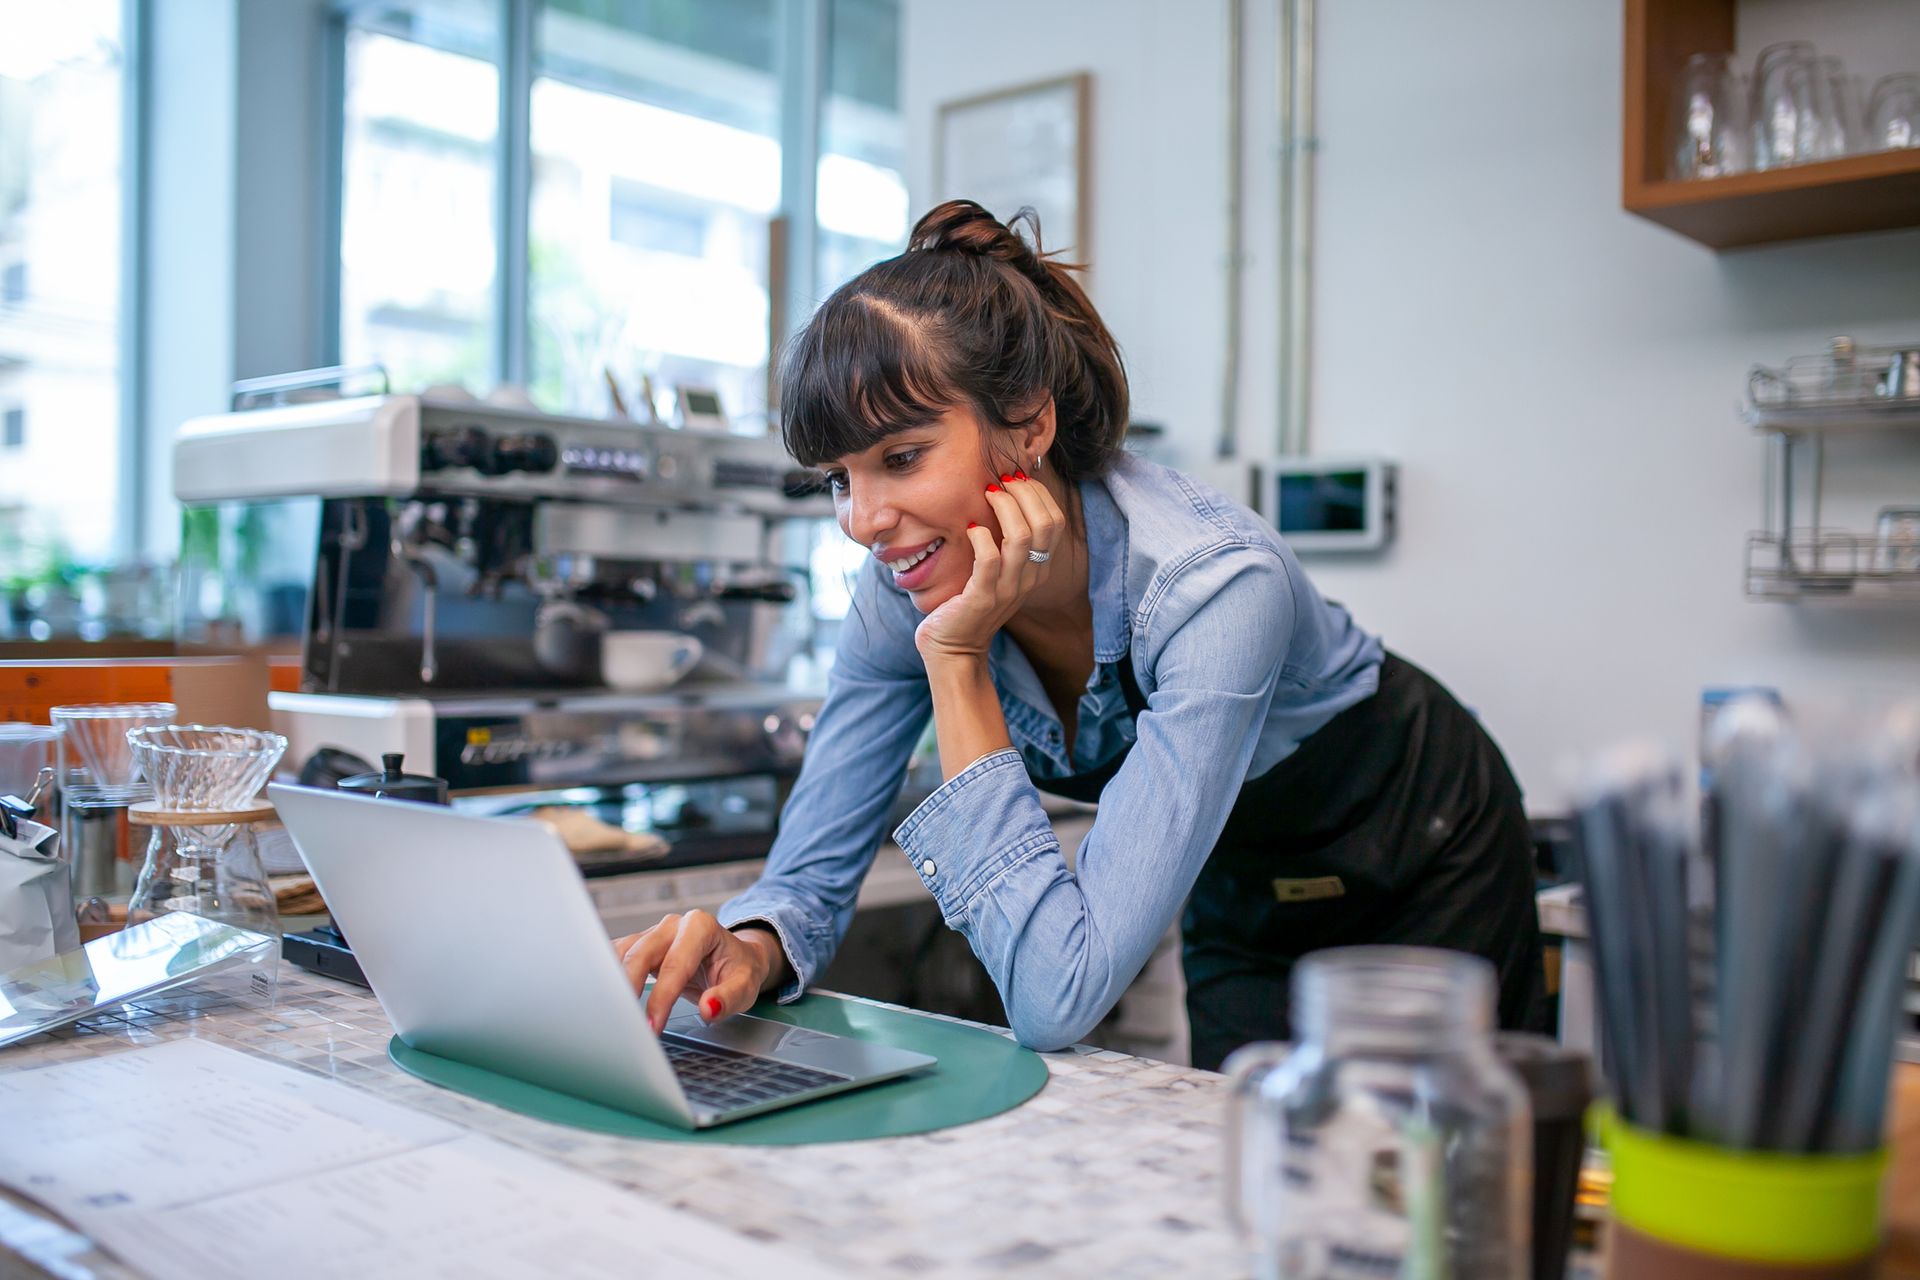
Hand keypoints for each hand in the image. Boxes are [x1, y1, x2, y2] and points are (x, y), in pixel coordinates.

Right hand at [611, 911, 776, 1032]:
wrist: (736, 957)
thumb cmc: (739, 970)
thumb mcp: (745, 986)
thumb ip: (728, 998)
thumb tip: (709, 1008)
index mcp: (700, 927)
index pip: (674, 965)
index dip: (661, 998)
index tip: (653, 1025)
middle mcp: (674, 925)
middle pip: (641, 954)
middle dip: (630, 990)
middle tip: (627, 1024)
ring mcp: (655, 933)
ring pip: (624, 954)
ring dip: (614, 984)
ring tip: (611, 1014)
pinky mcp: (641, 944)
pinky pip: (618, 956)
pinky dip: (609, 976)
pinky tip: (604, 997)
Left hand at [914, 471, 1065, 662]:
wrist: (954, 648)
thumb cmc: (971, 602)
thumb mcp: (999, 571)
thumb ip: (1007, 542)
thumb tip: (1005, 495)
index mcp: (1038, 568)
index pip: (1055, 521)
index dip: (1038, 493)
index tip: (1015, 479)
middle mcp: (1029, 578)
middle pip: (1045, 524)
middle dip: (1024, 493)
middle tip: (1001, 481)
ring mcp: (1008, 588)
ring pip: (1021, 536)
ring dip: (1005, 507)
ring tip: (988, 494)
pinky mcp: (982, 597)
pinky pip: (989, 558)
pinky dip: (981, 536)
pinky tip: (971, 528)